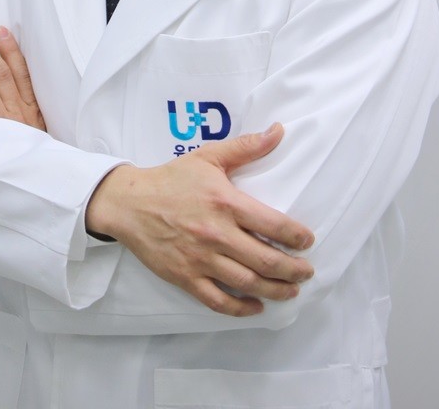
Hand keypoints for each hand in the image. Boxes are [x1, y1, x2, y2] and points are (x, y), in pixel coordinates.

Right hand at [86, 123, 313, 316]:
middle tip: (306, 272)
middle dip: (293, 270)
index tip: (308, 241)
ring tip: (291, 291)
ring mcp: (201, 259)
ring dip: (275, 291)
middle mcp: (216, 234)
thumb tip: (278, 131)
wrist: (130, 202)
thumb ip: (246, 147)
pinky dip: (241, 309)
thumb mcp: (209, 156)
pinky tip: (256, 307)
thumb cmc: (172, 179)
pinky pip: (218, 301)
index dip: (297, 237)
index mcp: (225, 203)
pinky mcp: (185, 277)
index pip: (273, 225)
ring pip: (247, 283)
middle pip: (266, 260)